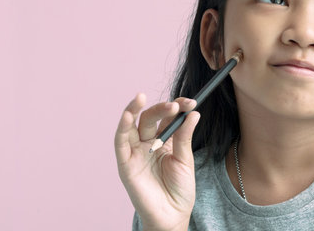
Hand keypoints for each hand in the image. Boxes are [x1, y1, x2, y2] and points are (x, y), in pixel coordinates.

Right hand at [115, 93, 199, 230]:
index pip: (167, 117)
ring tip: (142, 97)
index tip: (191, 102)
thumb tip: (193, 113)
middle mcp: (148, 143)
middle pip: (150, 118)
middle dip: (162, 108)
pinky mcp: (125, 163)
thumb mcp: (185, 160)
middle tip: (176, 105)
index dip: (177, 107)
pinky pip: (120, 142)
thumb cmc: (180, 190)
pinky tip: (128, 115)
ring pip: (132, 125)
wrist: (172, 216)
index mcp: (164, 140)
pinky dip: (122, 127)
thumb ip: (184, 137)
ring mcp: (135, 152)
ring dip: (135, 109)